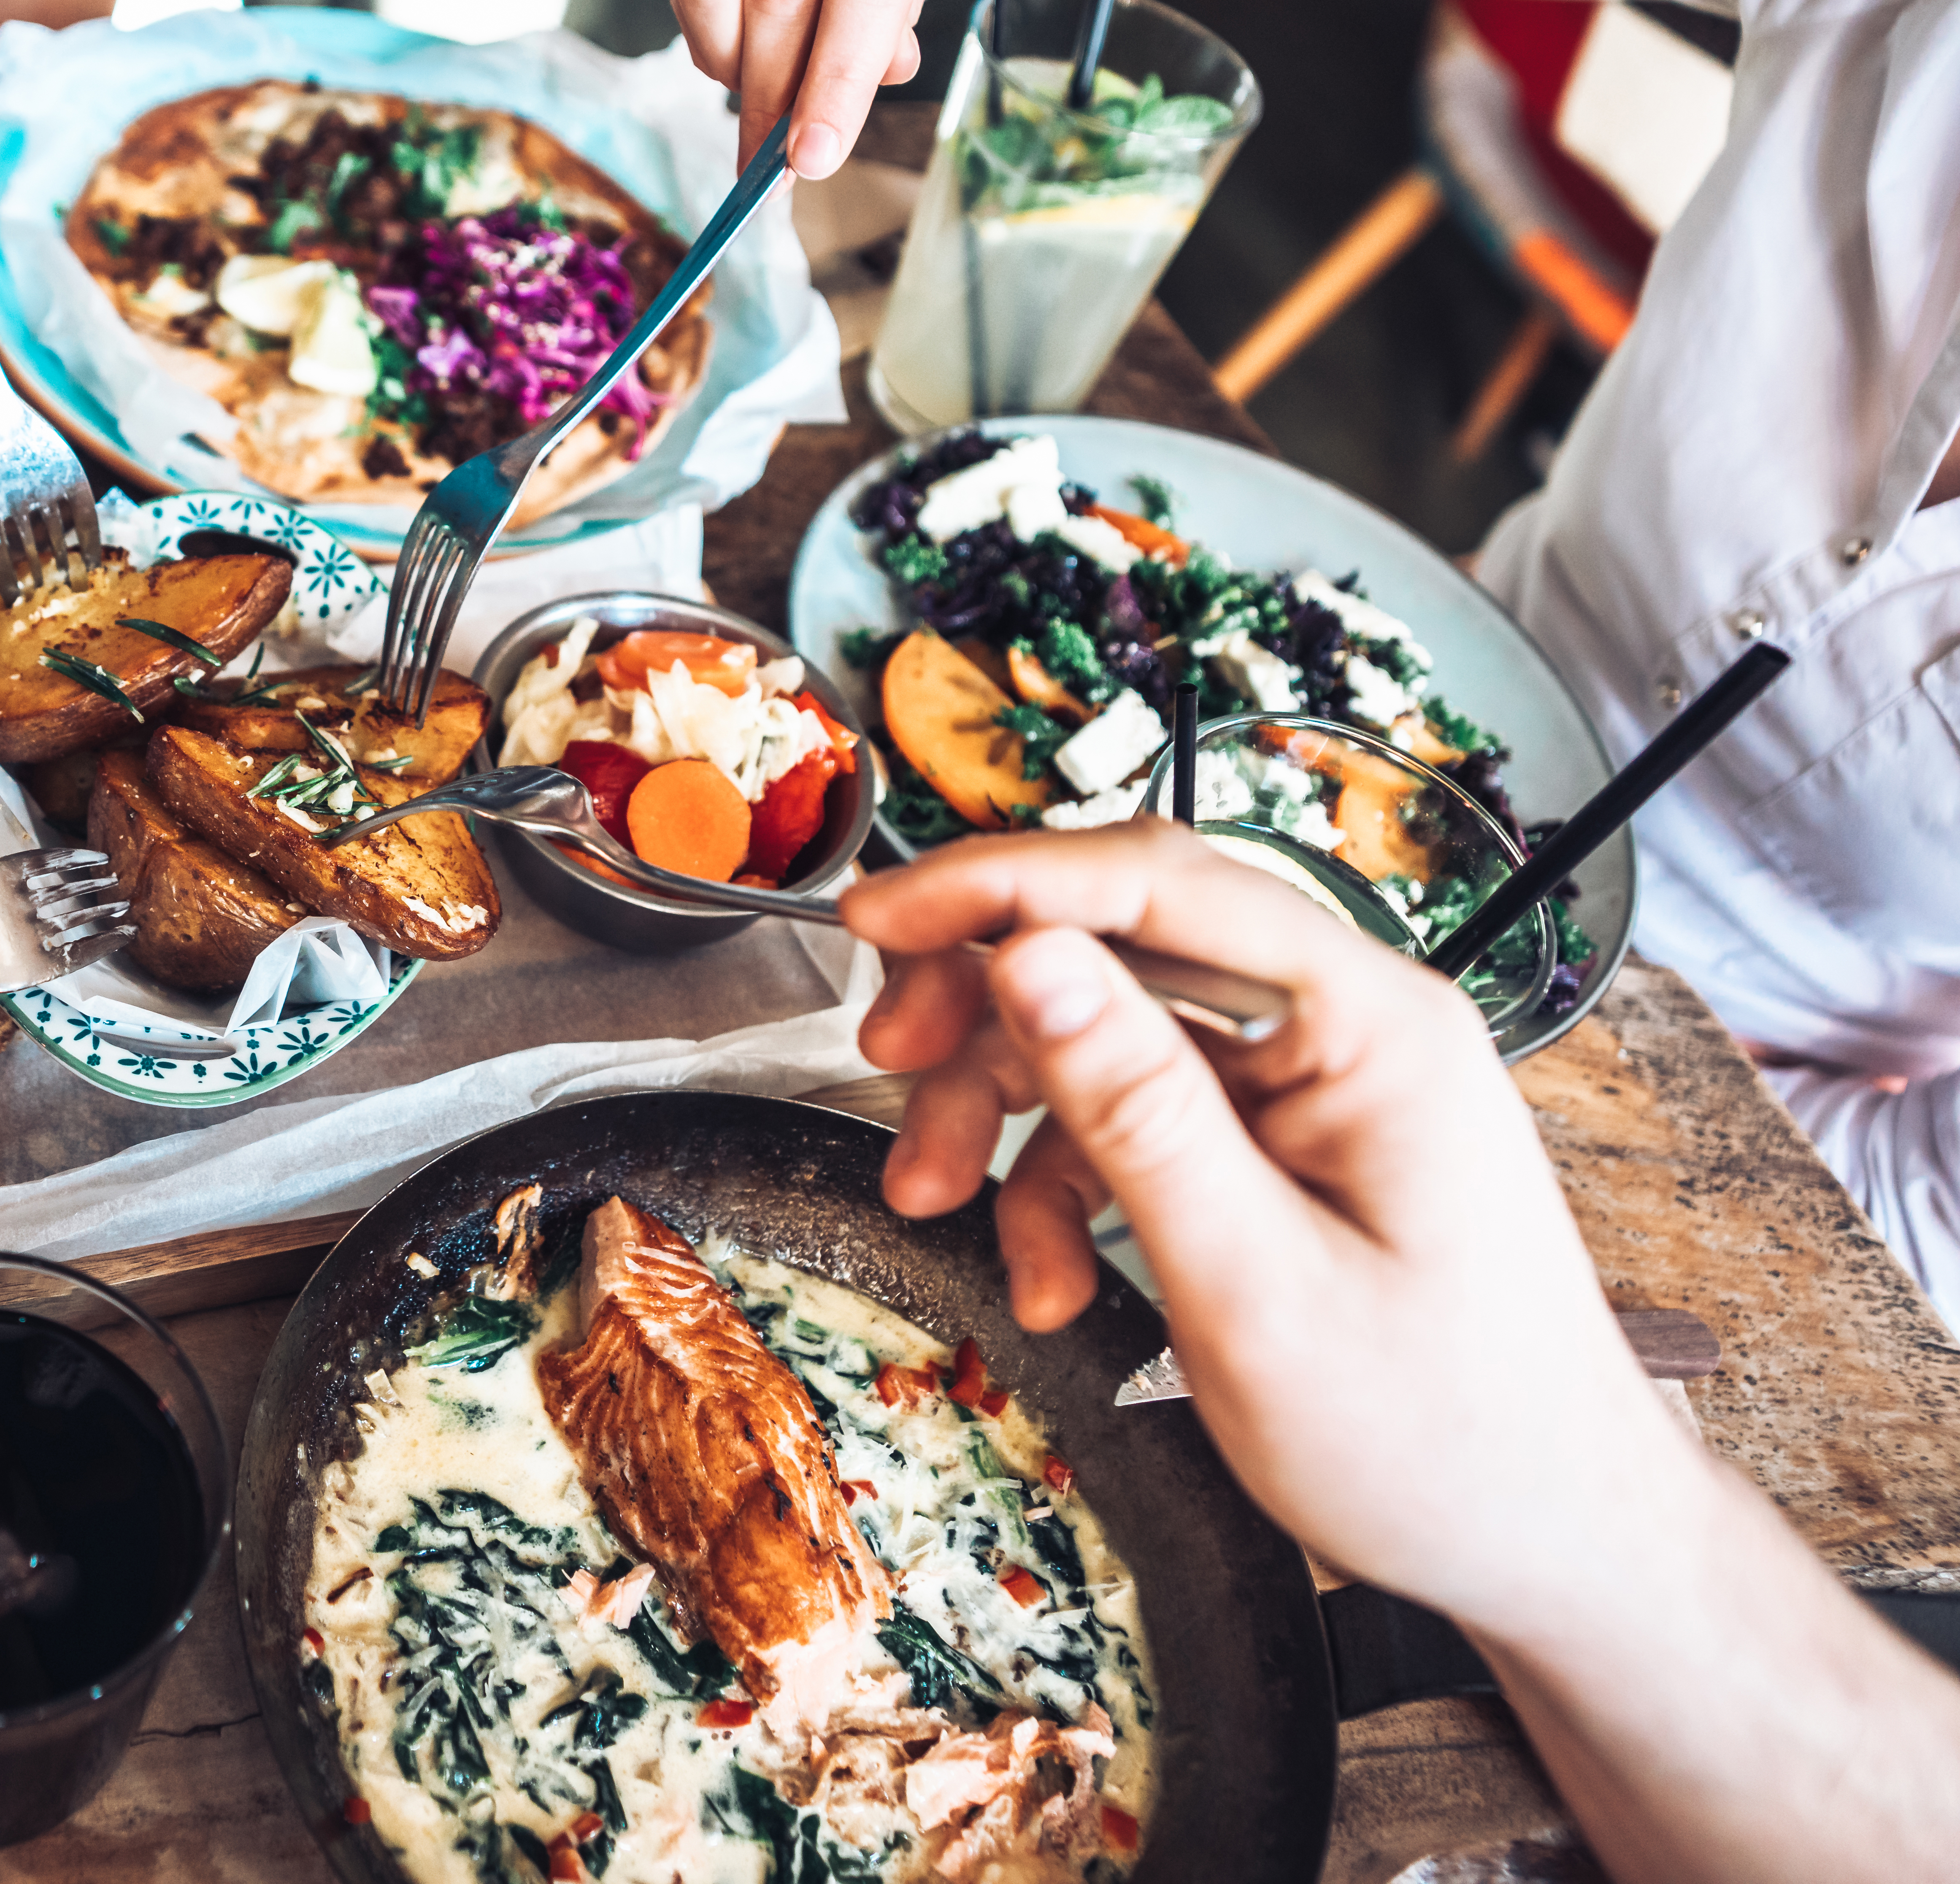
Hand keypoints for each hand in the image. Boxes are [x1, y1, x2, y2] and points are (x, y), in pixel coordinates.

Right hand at [838, 821, 1684, 1624]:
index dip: (997, 882)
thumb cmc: (1446, 1442)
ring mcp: (1311, 1084)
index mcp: (1373, 1026)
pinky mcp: (1280, 1143)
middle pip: (1117, 942)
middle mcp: (1346, 1027)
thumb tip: (1029, 958)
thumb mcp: (1259, 1287)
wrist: (1551, 1545)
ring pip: (1103, 1033)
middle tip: (884, 1058)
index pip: (1160, 880)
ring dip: (1001, 1112)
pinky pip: (1134, 1118)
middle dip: (983, 1002)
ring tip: (935, 1204)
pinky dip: (1062, 1187)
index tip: (874, 908)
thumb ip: (1140, 1111)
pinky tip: (1047, 1279)